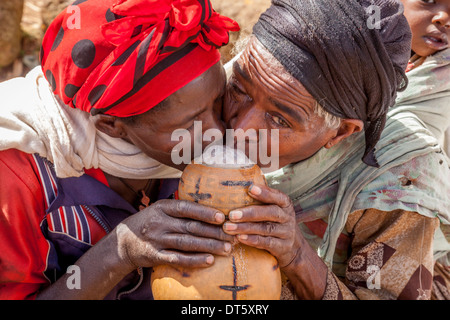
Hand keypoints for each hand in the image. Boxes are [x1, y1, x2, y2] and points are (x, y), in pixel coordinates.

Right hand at [115, 199, 234, 270]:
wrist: (123, 242)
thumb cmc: (150, 222)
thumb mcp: (160, 209)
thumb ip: (181, 208)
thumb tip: (211, 204)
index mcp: (162, 208)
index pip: (186, 208)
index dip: (204, 212)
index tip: (222, 217)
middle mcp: (159, 223)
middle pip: (190, 227)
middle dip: (214, 232)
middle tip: (232, 236)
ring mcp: (157, 240)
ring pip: (187, 243)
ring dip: (209, 246)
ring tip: (227, 249)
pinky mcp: (155, 256)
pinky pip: (178, 259)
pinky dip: (194, 260)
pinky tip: (209, 261)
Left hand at [222, 184, 301, 267]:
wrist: (293, 248)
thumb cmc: (275, 222)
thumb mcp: (273, 209)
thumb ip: (261, 200)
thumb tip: (238, 185)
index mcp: (285, 204)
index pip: (277, 196)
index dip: (265, 192)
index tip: (250, 188)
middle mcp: (287, 217)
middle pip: (271, 213)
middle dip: (250, 213)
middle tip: (232, 214)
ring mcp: (286, 233)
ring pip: (265, 229)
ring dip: (246, 228)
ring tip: (229, 227)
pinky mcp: (283, 247)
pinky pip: (266, 243)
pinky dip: (252, 240)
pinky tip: (239, 237)